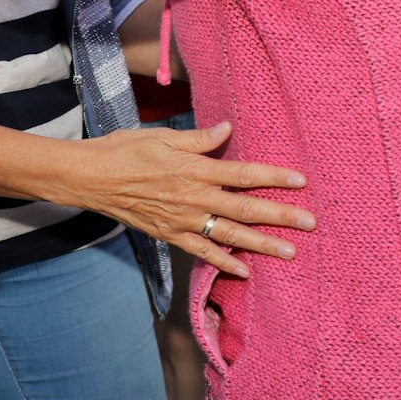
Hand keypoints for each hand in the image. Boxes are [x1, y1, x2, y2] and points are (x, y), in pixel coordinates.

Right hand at [54, 121, 312, 277]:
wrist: (90, 178)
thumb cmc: (124, 150)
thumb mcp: (162, 136)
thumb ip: (199, 138)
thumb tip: (228, 129)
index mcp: (194, 169)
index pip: (244, 174)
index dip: (274, 177)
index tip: (301, 180)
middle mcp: (193, 198)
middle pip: (245, 209)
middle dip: (280, 216)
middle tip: (310, 223)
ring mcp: (182, 221)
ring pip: (229, 236)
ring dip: (262, 244)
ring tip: (290, 251)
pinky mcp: (170, 236)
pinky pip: (202, 253)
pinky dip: (224, 264)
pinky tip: (245, 271)